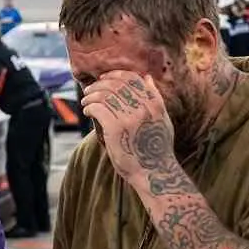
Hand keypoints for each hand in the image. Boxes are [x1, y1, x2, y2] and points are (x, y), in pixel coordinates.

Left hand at [81, 70, 174, 184]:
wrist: (155, 173)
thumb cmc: (157, 149)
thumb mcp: (162, 120)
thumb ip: (156, 98)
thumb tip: (147, 78)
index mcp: (154, 104)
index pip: (132, 78)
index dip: (115, 75)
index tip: (104, 79)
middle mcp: (143, 108)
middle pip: (116, 84)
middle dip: (99, 84)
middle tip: (90, 90)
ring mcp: (129, 118)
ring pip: (104, 95)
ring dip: (91, 95)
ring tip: (86, 101)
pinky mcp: (116, 129)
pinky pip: (98, 108)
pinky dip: (89, 106)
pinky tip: (87, 111)